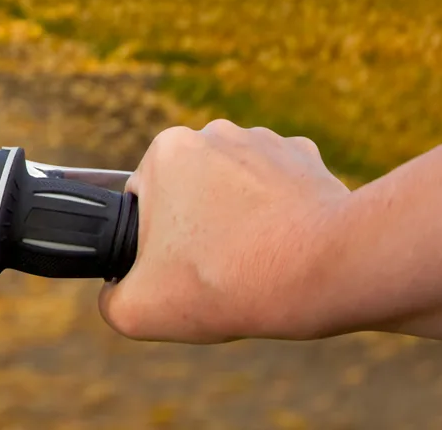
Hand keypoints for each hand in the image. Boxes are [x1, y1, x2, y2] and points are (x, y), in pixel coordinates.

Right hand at [99, 121, 349, 341]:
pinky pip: (279, 186)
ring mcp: (263, 140)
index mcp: (165, 150)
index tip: (183, 269)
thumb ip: (111, 300)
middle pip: (189, 190)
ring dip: (240, 217)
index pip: (143, 200)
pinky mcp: (307, 157)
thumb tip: (115, 295)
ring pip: (234, 187)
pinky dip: (281, 211)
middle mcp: (211, 132)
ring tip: (258, 259)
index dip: (157, 243)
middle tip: (220, 269)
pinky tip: (288, 243)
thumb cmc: (230, 282)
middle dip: (199, 227)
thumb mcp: (141, 309)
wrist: (330, 272)